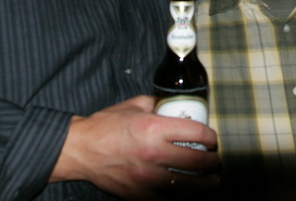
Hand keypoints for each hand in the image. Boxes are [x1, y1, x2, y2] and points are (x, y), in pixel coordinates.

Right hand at [50, 95, 218, 198]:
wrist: (80, 150)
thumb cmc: (105, 126)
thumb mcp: (134, 105)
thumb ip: (157, 104)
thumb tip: (173, 105)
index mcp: (154, 129)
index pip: (197, 133)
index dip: (210, 137)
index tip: (211, 139)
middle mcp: (154, 154)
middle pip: (197, 161)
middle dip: (212, 161)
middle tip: (214, 160)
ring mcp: (147, 177)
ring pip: (187, 186)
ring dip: (204, 184)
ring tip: (211, 181)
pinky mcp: (138, 194)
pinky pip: (167, 199)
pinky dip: (180, 196)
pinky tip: (187, 193)